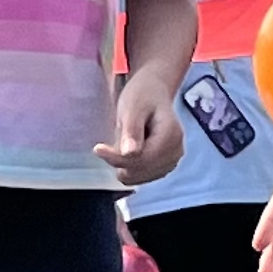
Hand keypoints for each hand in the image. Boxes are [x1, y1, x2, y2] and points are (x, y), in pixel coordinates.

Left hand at [96, 65, 185, 183]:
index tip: (97, 148)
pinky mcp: (162, 169)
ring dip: (123, 161)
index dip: (116, 157)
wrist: (153, 94)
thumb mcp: (133, 106)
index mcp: (172, 136)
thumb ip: (132, 129)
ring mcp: (171, 163)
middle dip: (120, 157)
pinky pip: (136, 177)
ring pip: (134, 176)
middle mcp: (176, 152)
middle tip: (117, 135)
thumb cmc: (142, 96)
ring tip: (128, 138)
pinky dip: (127, 166)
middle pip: (137, 169)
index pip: (140, 158)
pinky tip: (130, 148)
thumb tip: (129, 153)